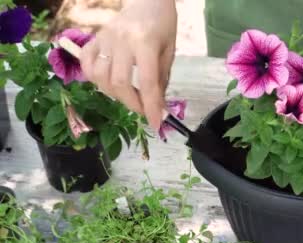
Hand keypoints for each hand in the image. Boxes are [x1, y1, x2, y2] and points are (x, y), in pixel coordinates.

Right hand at [80, 0, 176, 130]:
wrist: (146, 0)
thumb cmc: (162, 25)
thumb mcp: (169, 51)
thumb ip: (162, 79)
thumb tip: (157, 106)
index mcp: (145, 42)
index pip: (147, 82)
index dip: (151, 106)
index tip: (156, 123)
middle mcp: (121, 40)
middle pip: (119, 82)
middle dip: (132, 103)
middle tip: (144, 111)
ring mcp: (104, 38)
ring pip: (100, 76)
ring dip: (114, 94)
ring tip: (128, 96)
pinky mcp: (94, 38)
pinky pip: (86, 63)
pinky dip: (93, 78)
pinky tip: (107, 83)